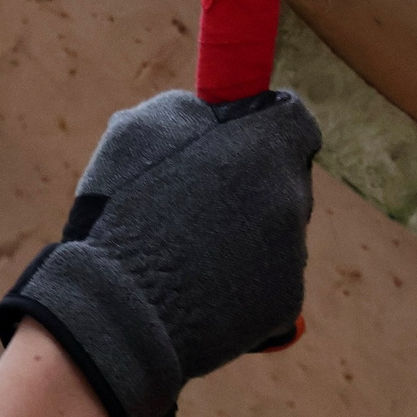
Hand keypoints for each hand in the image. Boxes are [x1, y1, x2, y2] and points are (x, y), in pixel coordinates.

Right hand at [0, 90, 317, 416]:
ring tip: (189, 248)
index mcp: (260, 148)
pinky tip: (200, 284)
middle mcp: (289, 197)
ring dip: (246, 230)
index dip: (263, 122)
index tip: (237, 134)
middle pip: (285, 176)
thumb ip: (186, 109)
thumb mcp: (135, 131)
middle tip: (201, 197)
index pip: (293, 119)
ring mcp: (293, 253)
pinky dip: (244, 277)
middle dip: (251, 181)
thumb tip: (211, 112)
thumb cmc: (122, 213)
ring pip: (278, 228)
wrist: (123, 307)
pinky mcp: (287, 302)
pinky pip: (271, 277)